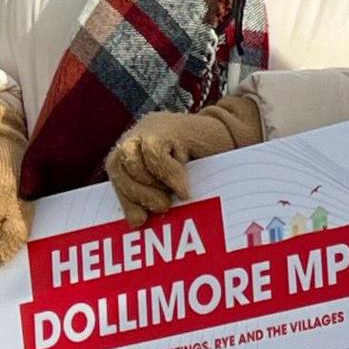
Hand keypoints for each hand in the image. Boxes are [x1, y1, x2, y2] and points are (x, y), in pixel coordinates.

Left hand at [102, 92, 267, 223]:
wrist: (233, 138)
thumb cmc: (205, 165)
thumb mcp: (172, 182)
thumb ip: (154, 193)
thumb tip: (136, 221)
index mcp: (135, 146)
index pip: (116, 170)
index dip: (125, 197)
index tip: (139, 221)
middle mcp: (138, 134)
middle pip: (117, 164)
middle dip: (135, 193)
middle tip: (162, 208)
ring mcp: (151, 127)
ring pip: (132, 160)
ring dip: (150, 186)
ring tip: (173, 198)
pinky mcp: (169, 127)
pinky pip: (155, 154)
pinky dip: (169, 176)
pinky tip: (184, 190)